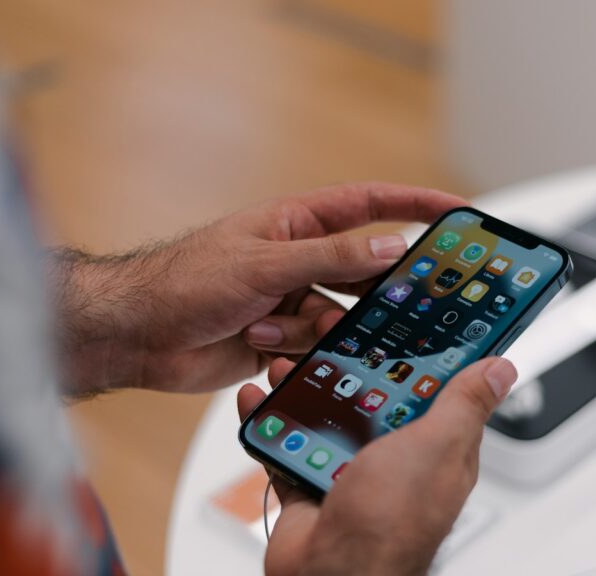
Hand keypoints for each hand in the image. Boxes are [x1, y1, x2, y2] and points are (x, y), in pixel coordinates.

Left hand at [54, 182, 463, 393]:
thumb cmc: (184, 282)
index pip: (370, 205)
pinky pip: (315, 347)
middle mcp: (299, 260)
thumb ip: (331, 257)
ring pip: (340, 317)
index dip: (416, 206)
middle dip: (371, 292)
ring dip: (314, 329)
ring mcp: (291, 300)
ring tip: (275, 329)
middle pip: (363, 271)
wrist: (138, 336)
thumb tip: (389, 246)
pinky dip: (295, 351)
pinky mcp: (280, 339)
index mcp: (297, 224)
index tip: (457, 213)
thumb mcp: (265, 263)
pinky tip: (262, 346)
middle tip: (395, 306)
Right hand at [235, 355, 516, 575]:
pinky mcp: (312, 491)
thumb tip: (501, 371)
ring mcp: (353, 477)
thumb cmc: (392, 523)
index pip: (437, 393)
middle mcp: (397, 463)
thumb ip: (465, 406)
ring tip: (287, 363)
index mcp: (438, 451)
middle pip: (375, 400)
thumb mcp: (438, 446)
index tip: (401, 323)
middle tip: (329, 335)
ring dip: (305, 390)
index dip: (422, 358)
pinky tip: (259, 401)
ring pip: (328, 420)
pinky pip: (289, 449)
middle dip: (351, 368)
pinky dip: (271, 424)